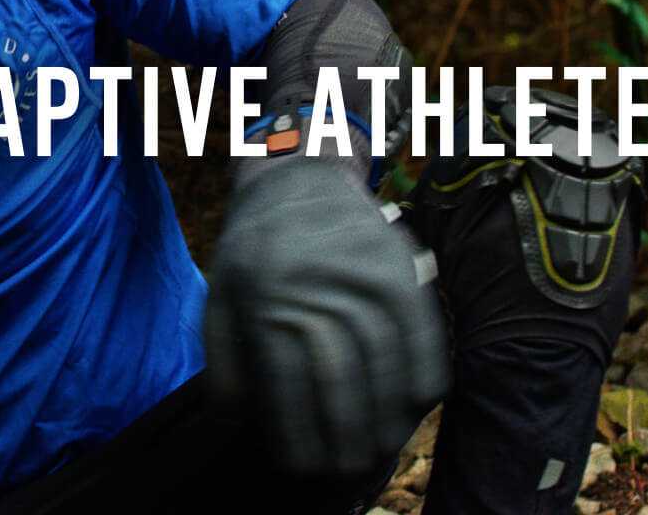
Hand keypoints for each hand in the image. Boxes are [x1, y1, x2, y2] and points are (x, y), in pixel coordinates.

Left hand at [203, 153, 449, 476]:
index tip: (301, 468)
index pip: (283, 378)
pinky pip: (420, 324)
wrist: (296, 175)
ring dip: (387, 412)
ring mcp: (356, 270)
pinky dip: (426, 365)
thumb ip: (223, 356)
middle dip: (344, 433)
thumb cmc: (255, 248)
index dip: (295, 429)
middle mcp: (310, 282)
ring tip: (382, 449)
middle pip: (336, 373)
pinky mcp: (395, 261)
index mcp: (261, 294)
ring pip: (382, 355)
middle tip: (347, 471)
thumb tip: (231, 419)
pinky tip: (422, 402)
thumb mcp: (222, 293)